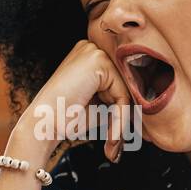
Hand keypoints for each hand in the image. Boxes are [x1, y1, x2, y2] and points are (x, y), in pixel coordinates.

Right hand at [13, 39, 132, 162]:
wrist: (42, 126)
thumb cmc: (66, 118)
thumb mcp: (101, 104)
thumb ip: (121, 97)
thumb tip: (148, 100)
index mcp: (90, 55)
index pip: (122, 79)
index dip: (128, 106)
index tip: (128, 134)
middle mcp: (92, 47)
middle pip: (127, 82)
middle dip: (128, 113)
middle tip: (123, 142)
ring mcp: (94, 51)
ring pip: (127, 89)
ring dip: (123, 119)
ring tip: (112, 142)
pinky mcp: (98, 62)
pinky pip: (123, 94)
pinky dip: (120, 118)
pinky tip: (111, 135)